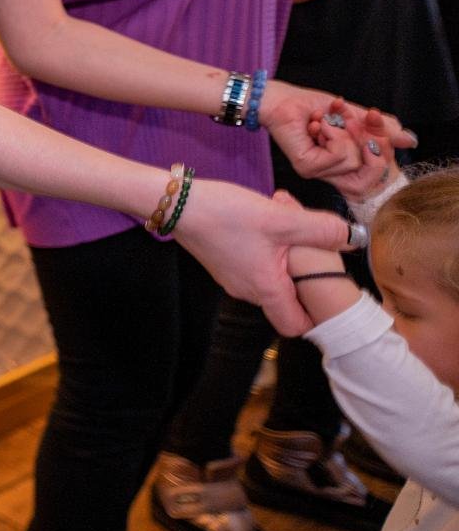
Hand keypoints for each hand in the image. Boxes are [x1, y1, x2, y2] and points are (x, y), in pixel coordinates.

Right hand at [171, 176, 356, 336]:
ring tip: (287, 232)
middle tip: (312, 250)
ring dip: (286, 263)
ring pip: (272, 283)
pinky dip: (268, 255)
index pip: (298, 326)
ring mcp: (234, 279)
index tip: (328, 293)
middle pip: (286, 302)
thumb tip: (353, 238)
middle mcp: (248, 291)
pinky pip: (256, 270)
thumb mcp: (281, 219)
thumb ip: (322, 230)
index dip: (318, 317)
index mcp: (266, 288)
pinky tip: (266, 228)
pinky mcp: (225, 266)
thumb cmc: (225, 214)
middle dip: (304, 280)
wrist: (177, 204)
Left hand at [262, 82, 413, 179]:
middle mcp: (332, 172)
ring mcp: (320, 171)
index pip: (379, 165)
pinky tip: (315, 126)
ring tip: (323, 121)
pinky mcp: (309, 167)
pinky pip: (339, 155)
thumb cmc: (312, 106)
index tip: (371, 116)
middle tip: (341, 115)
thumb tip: (410, 141)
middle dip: (363, 132)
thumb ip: (381, 129)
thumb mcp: (354, 116)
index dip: (382, 141)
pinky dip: (332, 134)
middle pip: (372, 164)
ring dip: (342, 131)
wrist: (282, 99)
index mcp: (344, 162)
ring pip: (355, 159)